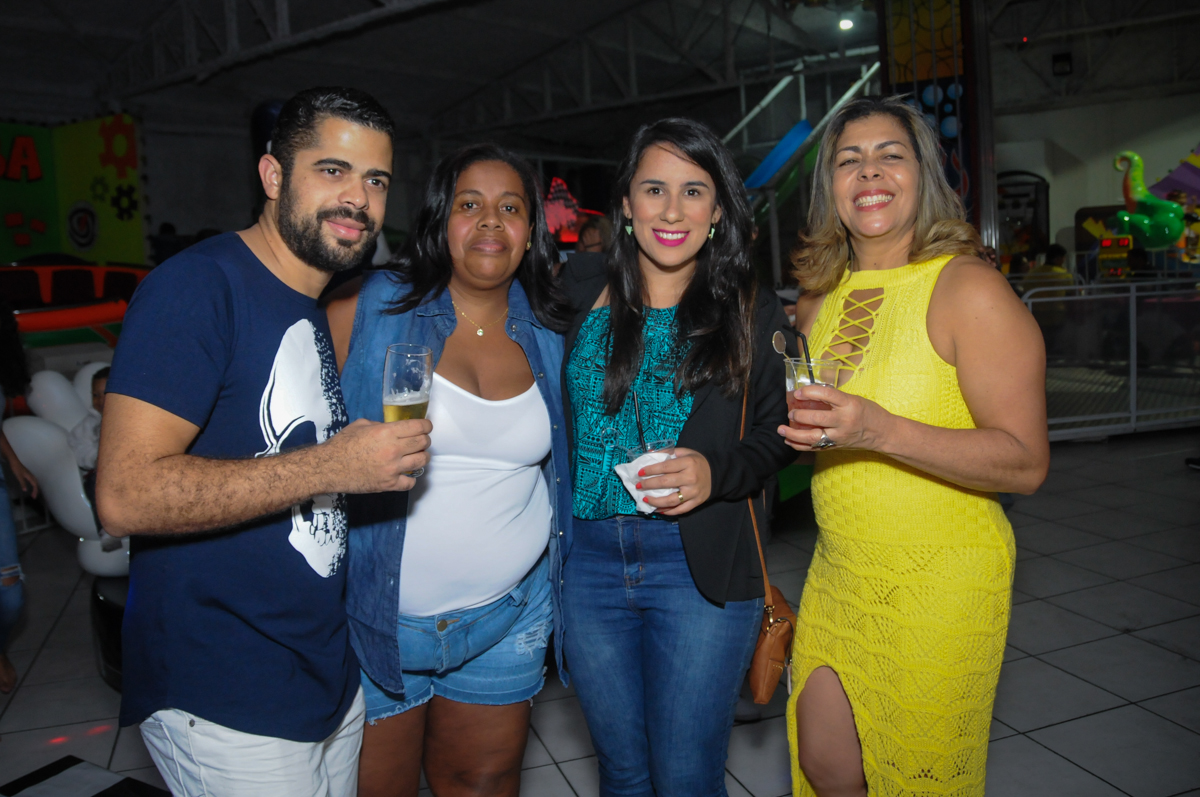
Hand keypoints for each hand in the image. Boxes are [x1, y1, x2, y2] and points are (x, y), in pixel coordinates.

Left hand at [8, 458, 37, 498]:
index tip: (33, 497)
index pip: (35, 485)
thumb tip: (25, 490)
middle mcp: (32, 476)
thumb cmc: (17, 469)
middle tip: (34, 497)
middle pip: (36, 484)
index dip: (35, 491)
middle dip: (36, 491)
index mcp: (30, 477)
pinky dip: (33, 485)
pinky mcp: (28, 474)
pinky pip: (33, 481)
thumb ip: (23, 483)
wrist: (15, 462)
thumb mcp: (19, 477)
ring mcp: (30, 475)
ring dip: (35, 488)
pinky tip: (31, 486)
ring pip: (35, 482)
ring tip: (33, 493)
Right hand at [321, 418, 431, 493]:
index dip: (426, 426)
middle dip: (424, 440)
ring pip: (422, 461)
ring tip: (416, 456)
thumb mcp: (361, 425)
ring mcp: (392, 469)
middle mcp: (393, 450)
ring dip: (422, 457)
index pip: (418, 427)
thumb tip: (395, 430)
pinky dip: (410, 478)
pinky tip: (405, 474)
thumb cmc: (342, 445)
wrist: (328, 468)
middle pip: (423, 443)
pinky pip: (410, 482)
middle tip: (420, 440)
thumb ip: (381, 425)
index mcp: (386, 432)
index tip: (426, 427)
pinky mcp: (389, 484)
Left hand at [636, 447, 711, 515]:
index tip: (640, 472)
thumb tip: (649, 454)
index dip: (651, 470)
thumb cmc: (697, 462)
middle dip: (649, 485)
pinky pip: (680, 509)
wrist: (716, 473)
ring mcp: (693, 492)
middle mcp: (690, 478)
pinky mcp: (696, 502)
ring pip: (672, 500)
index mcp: (688, 463)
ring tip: (645, 500)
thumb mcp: (685, 452)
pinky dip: (668, 511)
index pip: (665, 467)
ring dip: (656, 501)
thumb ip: (668, 453)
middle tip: (638, 486)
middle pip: (666, 483)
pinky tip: (658, 510)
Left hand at [776, 384, 890, 451]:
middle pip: (817, 418)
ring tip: (781, 429)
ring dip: (793, 433)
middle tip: (790, 411)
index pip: (827, 396)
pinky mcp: (836, 446)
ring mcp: (839, 436)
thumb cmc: (868, 412)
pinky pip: (814, 447)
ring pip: (812, 437)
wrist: (883, 433)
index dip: (810, 392)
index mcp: (849, 405)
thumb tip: (809, 394)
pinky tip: (789, 440)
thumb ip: (834, 398)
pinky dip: (799, 445)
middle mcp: (844, 421)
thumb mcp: (853, 399)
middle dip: (799, 415)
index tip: (798, 392)